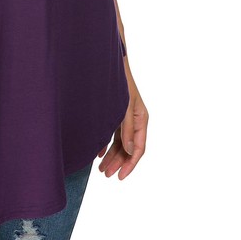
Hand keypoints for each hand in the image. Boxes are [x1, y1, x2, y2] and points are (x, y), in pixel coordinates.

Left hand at [97, 64, 146, 179]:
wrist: (107, 62)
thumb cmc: (118, 82)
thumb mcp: (123, 107)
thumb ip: (127, 129)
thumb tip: (129, 151)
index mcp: (141, 119)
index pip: (138, 148)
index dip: (130, 164)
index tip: (120, 176)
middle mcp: (135, 120)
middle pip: (128, 148)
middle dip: (118, 162)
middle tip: (106, 175)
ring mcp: (125, 117)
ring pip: (120, 143)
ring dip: (111, 156)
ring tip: (101, 169)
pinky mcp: (115, 113)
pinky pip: (113, 134)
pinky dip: (106, 145)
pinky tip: (98, 153)